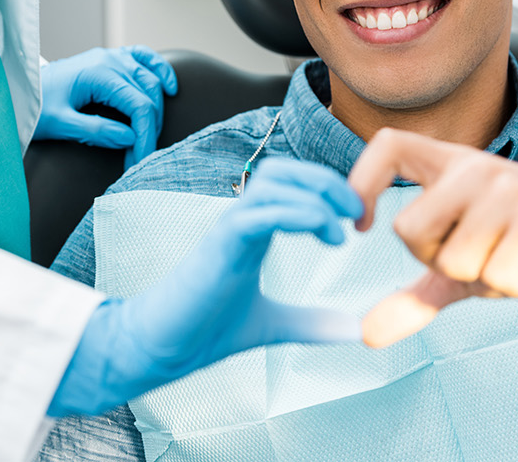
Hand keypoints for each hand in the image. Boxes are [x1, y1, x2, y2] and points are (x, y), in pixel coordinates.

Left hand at [37, 46, 178, 168]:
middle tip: (138, 159)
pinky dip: (160, 71)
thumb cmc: (35, 105)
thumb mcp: (60, 123)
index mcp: (99, 73)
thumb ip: (95, 130)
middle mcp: (110, 60)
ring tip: (146, 139)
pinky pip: (144, 58)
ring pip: (150, 80)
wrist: (18, 87)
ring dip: (155, 110)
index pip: (139, 106)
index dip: (145, 136)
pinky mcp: (111, 59)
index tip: (140, 161)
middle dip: (149, 129)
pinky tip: (170, 88)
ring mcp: (112, 57)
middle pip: (149, 95)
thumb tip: (130, 138)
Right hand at [47, 158, 363, 416]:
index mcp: (252, 230)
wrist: (160, 348)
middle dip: (326, 181)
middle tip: (357, 213)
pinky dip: (297, 214)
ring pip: (272, 182)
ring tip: (342, 228)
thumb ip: (311, 323)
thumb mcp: (273, 325)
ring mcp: (228, 229)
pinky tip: (325, 234)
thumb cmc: (205, 330)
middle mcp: (240, 221)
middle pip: (282, 170)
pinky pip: (259, 213)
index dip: (327, 190)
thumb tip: (354, 330)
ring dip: (316, 194)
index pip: (289, 184)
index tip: (357, 220)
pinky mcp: (220, 245)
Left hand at [347, 128, 517, 347]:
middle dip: (438, 264)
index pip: (389, 146)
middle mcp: (476, 167)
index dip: (360, 181)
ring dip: (484, 280)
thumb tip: (366, 334)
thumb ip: (416, 295)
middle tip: (481, 258)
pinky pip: (496, 275)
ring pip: (454, 261)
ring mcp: (509, 188)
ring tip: (516, 260)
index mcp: (452, 166)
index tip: (362, 225)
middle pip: (409, 230)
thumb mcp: (466, 270)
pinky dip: (514, 286)